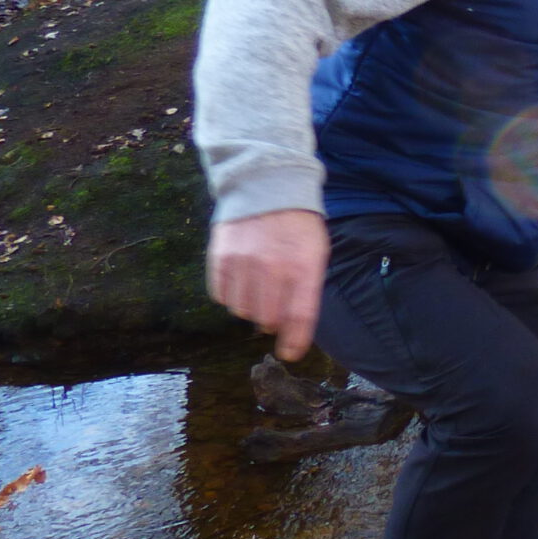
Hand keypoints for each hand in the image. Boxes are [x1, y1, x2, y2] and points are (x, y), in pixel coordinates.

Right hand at [207, 209, 328, 361]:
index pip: (300, 315)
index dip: (295, 340)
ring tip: (258, 290)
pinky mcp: (220, 258)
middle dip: (272, 322)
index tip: (291, 353)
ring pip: (242, 310)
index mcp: (304, 265)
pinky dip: (232, 296)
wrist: (266, 185)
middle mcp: (273, 267)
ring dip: (252, 308)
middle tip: (275, 311)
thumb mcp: (316, 251)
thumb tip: (294, 326)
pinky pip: (222, 296)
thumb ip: (307, 287)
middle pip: (267, 319)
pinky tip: (242, 281)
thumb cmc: (297, 225)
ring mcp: (244, 262)